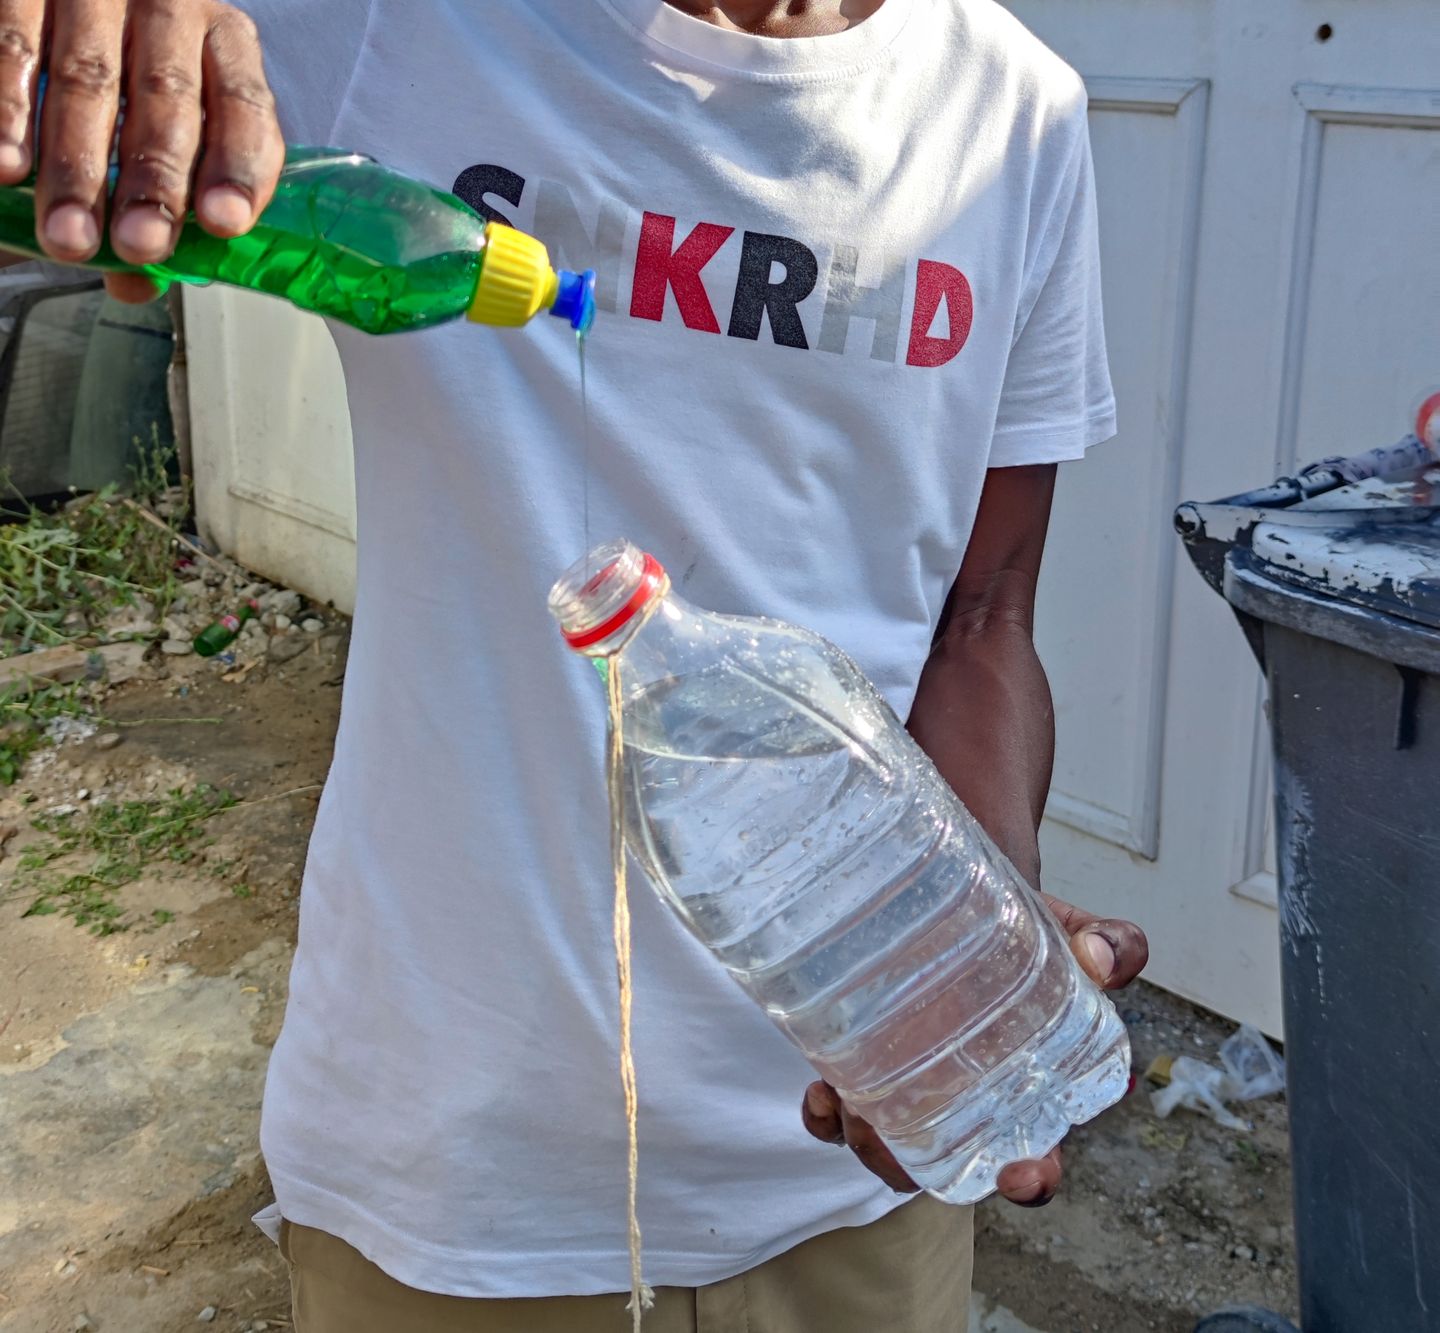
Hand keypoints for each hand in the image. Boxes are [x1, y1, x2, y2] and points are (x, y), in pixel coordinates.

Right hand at [0, 0, 283, 300]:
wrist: (65, 0)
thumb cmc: (128, 80)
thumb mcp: (163, 130)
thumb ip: (162, 204)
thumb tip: (136, 285)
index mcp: (224, 44)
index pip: (245, 107)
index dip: (237, 167)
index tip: (223, 224)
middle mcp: (168, 7)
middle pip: (165, 99)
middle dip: (151, 182)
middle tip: (137, 246)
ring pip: (86, 81)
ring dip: (76, 168)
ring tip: (69, 237)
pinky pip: (14, 46)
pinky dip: (8, 110)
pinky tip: (6, 168)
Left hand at [801, 893, 1147, 1202]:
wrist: (951, 891)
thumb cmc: (1013, 928)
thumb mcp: (1064, 932)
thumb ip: (1106, 944)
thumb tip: (1102, 962)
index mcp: (1023, 1085)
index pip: (1035, 1157)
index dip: (1030, 1180)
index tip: (1019, 1175)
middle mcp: (962, 1100)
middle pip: (940, 1163)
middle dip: (909, 1166)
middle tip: (891, 1130)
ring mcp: (905, 1086)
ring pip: (883, 1145)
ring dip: (862, 1135)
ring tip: (848, 1095)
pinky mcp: (858, 1066)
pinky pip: (836, 1117)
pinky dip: (824, 1119)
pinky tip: (821, 1092)